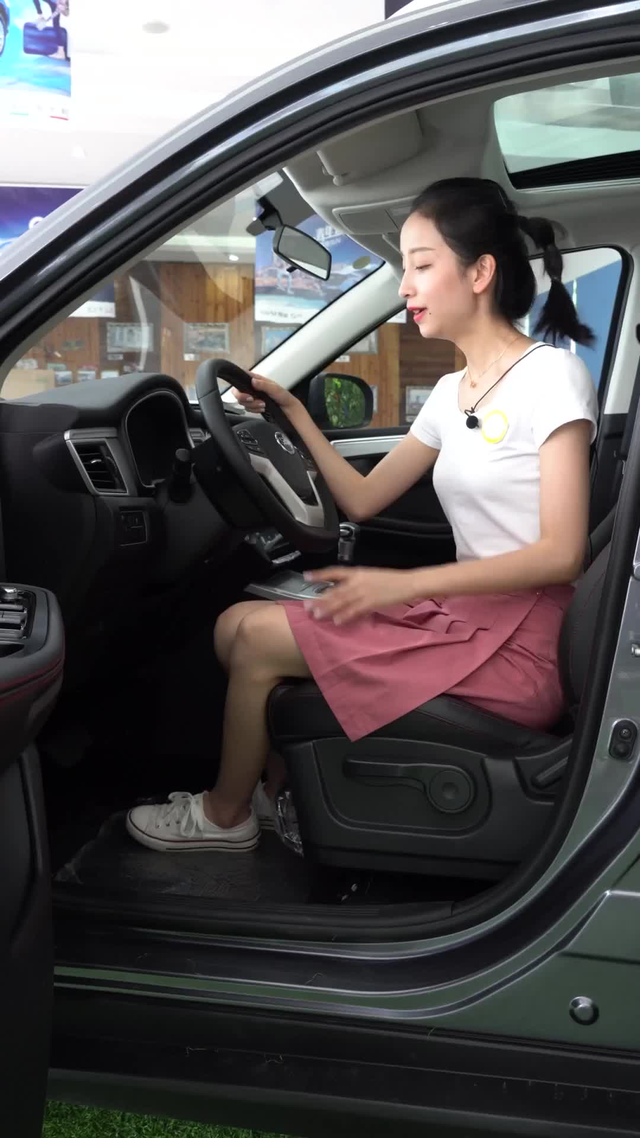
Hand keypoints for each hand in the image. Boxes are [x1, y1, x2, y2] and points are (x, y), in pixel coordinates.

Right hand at [232, 373, 298, 414]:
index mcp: (257, 380)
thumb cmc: (284, 397)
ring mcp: (253, 397)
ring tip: (263, 405)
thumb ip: (264, 385)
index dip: (238, 384)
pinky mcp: (254, 406)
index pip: (242, 377)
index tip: (245, 391)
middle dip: (243, 397)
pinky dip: (254, 410)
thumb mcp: (275, 389)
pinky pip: (248, 409)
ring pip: (242, 402)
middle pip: (238, 392)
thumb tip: (253, 381)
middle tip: (251, 399)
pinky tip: (262, 409)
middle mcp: (253, 388)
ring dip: (252, 405)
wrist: (288, 410)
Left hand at [303, 566, 419, 624]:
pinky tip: (337, 621)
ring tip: (317, 615)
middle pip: (335, 590)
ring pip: (342, 601)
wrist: (408, 583)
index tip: (306, 576)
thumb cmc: (391, 580)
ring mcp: (364, 592)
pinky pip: (355, 610)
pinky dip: (345, 616)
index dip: (320, 574)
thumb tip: (342, 590)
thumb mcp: (370, 576)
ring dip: (328, 609)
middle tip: (306, 606)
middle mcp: (358, 581)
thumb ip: (356, 582)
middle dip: (320, 599)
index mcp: (357, 572)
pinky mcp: (372, 602)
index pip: (334, 571)